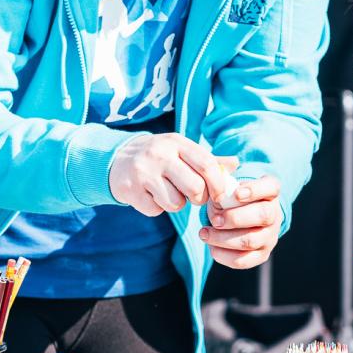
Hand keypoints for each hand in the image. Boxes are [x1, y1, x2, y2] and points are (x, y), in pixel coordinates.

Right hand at [108, 133, 237, 216]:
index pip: (207, 165)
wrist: (117, 159)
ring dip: (176, 204)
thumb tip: (236, 164)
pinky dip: (157, 208)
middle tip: (193, 196)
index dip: (218, 185)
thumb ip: (208, 160)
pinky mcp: (131, 189)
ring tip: (168, 192)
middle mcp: (160, 155)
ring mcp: (144, 172)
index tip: (219, 195)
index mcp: (177, 143)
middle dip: (198, 198)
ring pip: (176, 203)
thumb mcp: (182, 151)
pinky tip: (151, 195)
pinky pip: (156, 210)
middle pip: (195, 188)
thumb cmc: (160, 157)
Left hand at [202, 174, 281, 269]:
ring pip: (250, 240)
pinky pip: (243, 260)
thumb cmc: (232, 199)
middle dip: (234, 218)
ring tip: (204, 233)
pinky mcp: (261, 255)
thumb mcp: (230, 187)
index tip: (236, 194)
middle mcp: (275, 214)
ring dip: (222, 238)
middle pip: (263, 215)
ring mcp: (270, 236)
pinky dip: (223, 254)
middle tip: (215, 219)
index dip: (255, 190)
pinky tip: (211, 246)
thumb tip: (216, 201)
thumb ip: (223, 189)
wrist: (241, 218)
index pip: (271, 187)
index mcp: (270, 192)